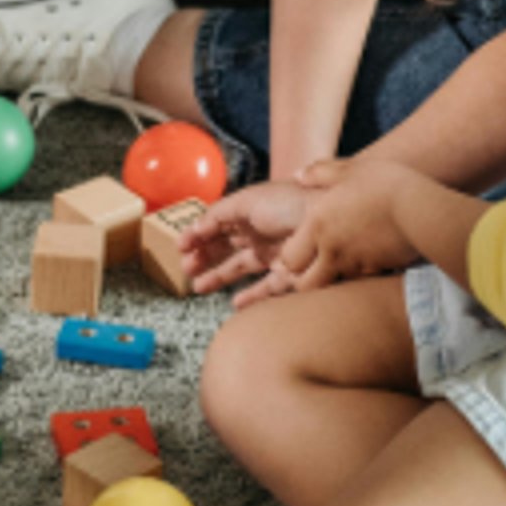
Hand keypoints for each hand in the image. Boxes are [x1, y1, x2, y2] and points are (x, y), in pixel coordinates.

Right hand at [184, 180, 314, 305]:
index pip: (217, 224)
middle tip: (185, 269)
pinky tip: (235, 304)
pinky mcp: (288, 275)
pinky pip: (265, 289)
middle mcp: (259, 231)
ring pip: (239, 267)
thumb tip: (194, 228)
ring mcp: (273, 253)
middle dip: (203, 256)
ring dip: (217, 276)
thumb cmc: (288, 205)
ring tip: (198, 287)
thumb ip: (217, 215)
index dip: (197, 234)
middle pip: (224, 246)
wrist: (326, 221)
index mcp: (248, 211)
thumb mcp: (246, 201)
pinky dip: (250, 297)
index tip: (179, 247)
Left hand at [267, 158, 421, 293]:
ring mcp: (355, 264)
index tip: (301, 247)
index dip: (291, 256)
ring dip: (334, 277)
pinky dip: (361, 273)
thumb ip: (320, 173)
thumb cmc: (383, 182)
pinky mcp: (377, 270)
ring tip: (345, 258)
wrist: (420, 205)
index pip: (288, 259)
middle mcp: (332, 250)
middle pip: (305, 285)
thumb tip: (299, 175)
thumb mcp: (348, 169)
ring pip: (333, 285)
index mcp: (317, 225)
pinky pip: (361, 279)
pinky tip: (370, 256)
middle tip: (315, 265)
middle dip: (306, 280)